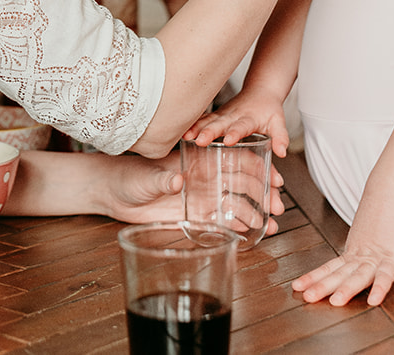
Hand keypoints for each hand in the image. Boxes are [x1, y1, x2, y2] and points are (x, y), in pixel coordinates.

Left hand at [101, 151, 284, 231]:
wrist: (115, 195)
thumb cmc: (129, 177)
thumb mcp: (145, 177)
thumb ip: (161, 180)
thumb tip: (177, 182)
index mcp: (197, 162)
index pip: (233, 161)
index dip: (257, 168)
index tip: (274, 178)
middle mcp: (204, 178)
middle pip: (242, 184)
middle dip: (263, 194)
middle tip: (278, 207)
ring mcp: (202, 197)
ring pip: (237, 204)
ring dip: (256, 213)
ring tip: (272, 225)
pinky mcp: (196, 216)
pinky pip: (223, 221)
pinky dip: (240, 227)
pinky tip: (254, 234)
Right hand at [184, 86, 290, 156]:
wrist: (260, 92)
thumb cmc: (268, 110)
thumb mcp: (278, 123)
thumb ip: (280, 137)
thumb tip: (282, 152)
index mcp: (249, 118)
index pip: (242, 126)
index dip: (235, 132)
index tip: (228, 140)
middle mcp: (233, 115)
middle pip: (220, 123)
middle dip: (209, 132)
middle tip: (200, 141)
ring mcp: (223, 114)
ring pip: (208, 121)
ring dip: (196, 128)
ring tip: (186, 137)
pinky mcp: (216, 115)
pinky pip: (202, 119)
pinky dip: (192, 124)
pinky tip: (182, 132)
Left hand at [291, 198, 393, 306]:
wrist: (391, 192)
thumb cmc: (381, 212)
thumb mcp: (366, 237)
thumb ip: (361, 253)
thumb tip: (356, 263)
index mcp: (353, 252)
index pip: (329, 267)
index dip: (313, 278)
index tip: (298, 286)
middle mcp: (361, 255)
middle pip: (339, 274)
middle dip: (323, 286)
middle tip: (307, 297)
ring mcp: (376, 256)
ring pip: (359, 275)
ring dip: (347, 289)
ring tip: (335, 302)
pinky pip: (386, 274)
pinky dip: (380, 287)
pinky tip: (374, 299)